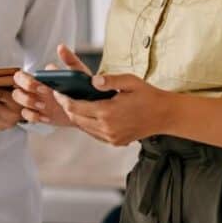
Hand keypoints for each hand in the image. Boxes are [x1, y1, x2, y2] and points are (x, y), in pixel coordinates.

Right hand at [13, 44, 91, 125]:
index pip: (22, 75)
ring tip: (43, 106)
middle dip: (25, 91)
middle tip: (42, 95)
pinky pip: (26, 115)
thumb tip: (61, 47)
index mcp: (40, 78)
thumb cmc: (81, 88)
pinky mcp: (38, 114)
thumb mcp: (78, 72)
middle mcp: (34, 89)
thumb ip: (70, 59)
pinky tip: (46, 117)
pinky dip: (33, 116)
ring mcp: (34, 101)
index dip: (28, 81)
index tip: (43, 86)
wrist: (88, 109)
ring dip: (28, 103)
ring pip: (18, 99)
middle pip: (16, 87)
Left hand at [51, 73, 171, 145]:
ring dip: (76, 116)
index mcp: (108, 112)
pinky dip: (87, 124)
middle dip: (66, 107)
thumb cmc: (147, 95)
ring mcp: (111, 137)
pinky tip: (86, 114)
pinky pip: (93, 134)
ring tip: (71, 103)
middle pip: (76, 118)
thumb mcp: (130, 81)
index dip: (64, 99)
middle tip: (61, 96)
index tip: (57, 91)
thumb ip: (109, 80)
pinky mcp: (115, 142)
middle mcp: (107, 128)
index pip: (76, 107)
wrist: (164, 115)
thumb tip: (92, 81)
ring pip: (84, 128)